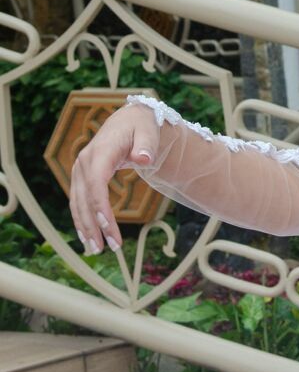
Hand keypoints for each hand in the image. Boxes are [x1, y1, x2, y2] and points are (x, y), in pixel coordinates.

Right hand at [69, 104, 159, 254]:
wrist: (128, 121)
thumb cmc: (141, 127)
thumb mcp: (148, 131)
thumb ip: (146, 145)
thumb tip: (144, 158)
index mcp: (101, 151)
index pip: (96, 183)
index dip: (100, 207)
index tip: (109, 229)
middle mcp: (84, 161)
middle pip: (85, 198)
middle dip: (94, 225)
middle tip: (107, 249)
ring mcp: (80, 170)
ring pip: (78, 203)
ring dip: (85, 228)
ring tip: (96, 251)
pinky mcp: (82, 177)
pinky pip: (79, 202)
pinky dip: (82, 220)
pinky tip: (88, 238)